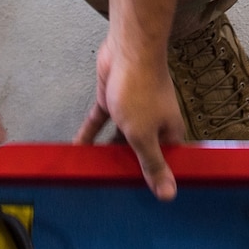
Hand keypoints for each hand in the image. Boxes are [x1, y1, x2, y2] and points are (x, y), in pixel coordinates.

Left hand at [74, 34, 185, 199]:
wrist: (129, 49)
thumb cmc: (141, 92)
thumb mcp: (144, 136)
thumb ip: (153, 164)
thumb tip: (170, 195)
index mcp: (168, 132)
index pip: (165, 162)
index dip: (156, 179)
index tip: (142, 198)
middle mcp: (152, 123)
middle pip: (141, 151)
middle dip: (128, 168)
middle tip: (112, 191)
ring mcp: (131, 111)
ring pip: (119, 138)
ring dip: (107, 152)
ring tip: (93, 175)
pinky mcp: (112, 101)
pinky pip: (101, 122)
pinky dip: (90, 134)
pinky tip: (78, 148)